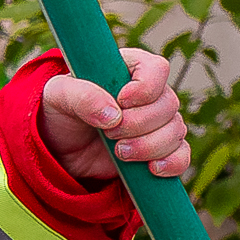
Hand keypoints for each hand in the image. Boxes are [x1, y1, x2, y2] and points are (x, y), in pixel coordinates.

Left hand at [37, 47, 190, 182]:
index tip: (120, 102)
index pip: (157, 69)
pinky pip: (181, 156)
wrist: (61, 151)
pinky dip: (172, 163)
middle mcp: (150, 94)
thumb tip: (113, 115)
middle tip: (108, 133)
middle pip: (168, 104)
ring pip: (176, 131)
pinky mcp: (160, 151)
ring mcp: (158, 124)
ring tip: (118, 152)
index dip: (144, 89)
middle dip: (138, 124)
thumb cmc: (61, 114)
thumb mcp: (58, 96)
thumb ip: (81, 96)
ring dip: (148, 146)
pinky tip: (151, 169)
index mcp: (129, 69)